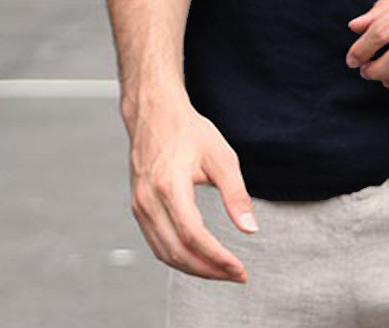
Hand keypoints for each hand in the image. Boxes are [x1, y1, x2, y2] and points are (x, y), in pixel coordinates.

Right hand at [126, 92, 258, 282]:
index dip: (217, 258)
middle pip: (177, 252)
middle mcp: (149, 201)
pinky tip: (199, 257)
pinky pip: (156, 243)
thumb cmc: (188, 131)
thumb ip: (236, 195)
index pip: (193, 236)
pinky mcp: (138, 208)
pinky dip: (178, 256)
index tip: (239, 269)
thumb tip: (250, 229)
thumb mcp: (221, 157)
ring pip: (164, 253)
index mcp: (169, 187)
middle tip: (235, 275)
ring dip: (193, 268)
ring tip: (221, 270)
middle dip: (208, 270)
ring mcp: (139, 206)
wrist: (155, 113)